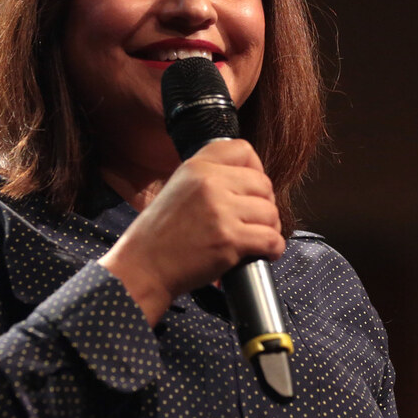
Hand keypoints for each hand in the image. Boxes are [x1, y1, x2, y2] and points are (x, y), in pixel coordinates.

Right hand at [99, 140, 283, 324]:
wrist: (143, 267)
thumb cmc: (159, 236)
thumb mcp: (178, 189)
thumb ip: (208, 180)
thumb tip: (248, 183)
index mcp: (197, 167)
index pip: (243, 150)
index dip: (256, 169)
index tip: (254, 188)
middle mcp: (209, 183)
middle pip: (263, 184)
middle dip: (266, 204)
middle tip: (257, 221)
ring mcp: (220, 211)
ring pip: (270, 212)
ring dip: (270, 228)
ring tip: (259, 239)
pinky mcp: (229, 239)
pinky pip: (270, 238)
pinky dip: (274, 248)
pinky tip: (265, 252)